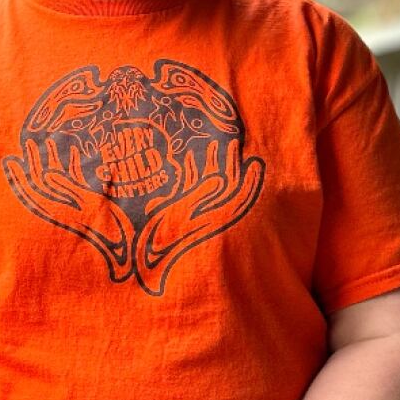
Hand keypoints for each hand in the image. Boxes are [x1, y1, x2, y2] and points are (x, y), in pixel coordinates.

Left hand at [4, 137, 134, 281]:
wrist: (123, 243)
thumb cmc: (104, 226)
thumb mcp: (84, 203)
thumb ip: (66, 188)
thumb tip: (46, 174)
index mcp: (56, 209)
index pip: (30, 190)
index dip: (18, 176)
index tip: (10, 159)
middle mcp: (62, 206)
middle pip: (42, 181)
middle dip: (35, 162)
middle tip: (28, 142)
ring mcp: (74, 203)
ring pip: (59, 179)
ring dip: (55, 160)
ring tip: (50, 141)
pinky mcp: (87, 201)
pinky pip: (76, 181)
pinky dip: (74, 166)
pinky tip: (76, 151)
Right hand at [134, 138, 264, 294]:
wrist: (143, 256)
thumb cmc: (163, 237)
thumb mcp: (183, 213)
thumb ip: (201, 196)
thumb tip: (221, 179)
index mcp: (214, 218)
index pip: (240, 198)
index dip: (251, 182)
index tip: (256, 162)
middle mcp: (208, 215)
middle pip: (226, 187)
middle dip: (229, 165)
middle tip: (232, 143)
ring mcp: (194, 212)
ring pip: (208, 185)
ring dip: (211, 165)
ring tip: (213, 144)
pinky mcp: (179, 211)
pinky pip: (190, 188)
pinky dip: (191, 172)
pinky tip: (187, 156)